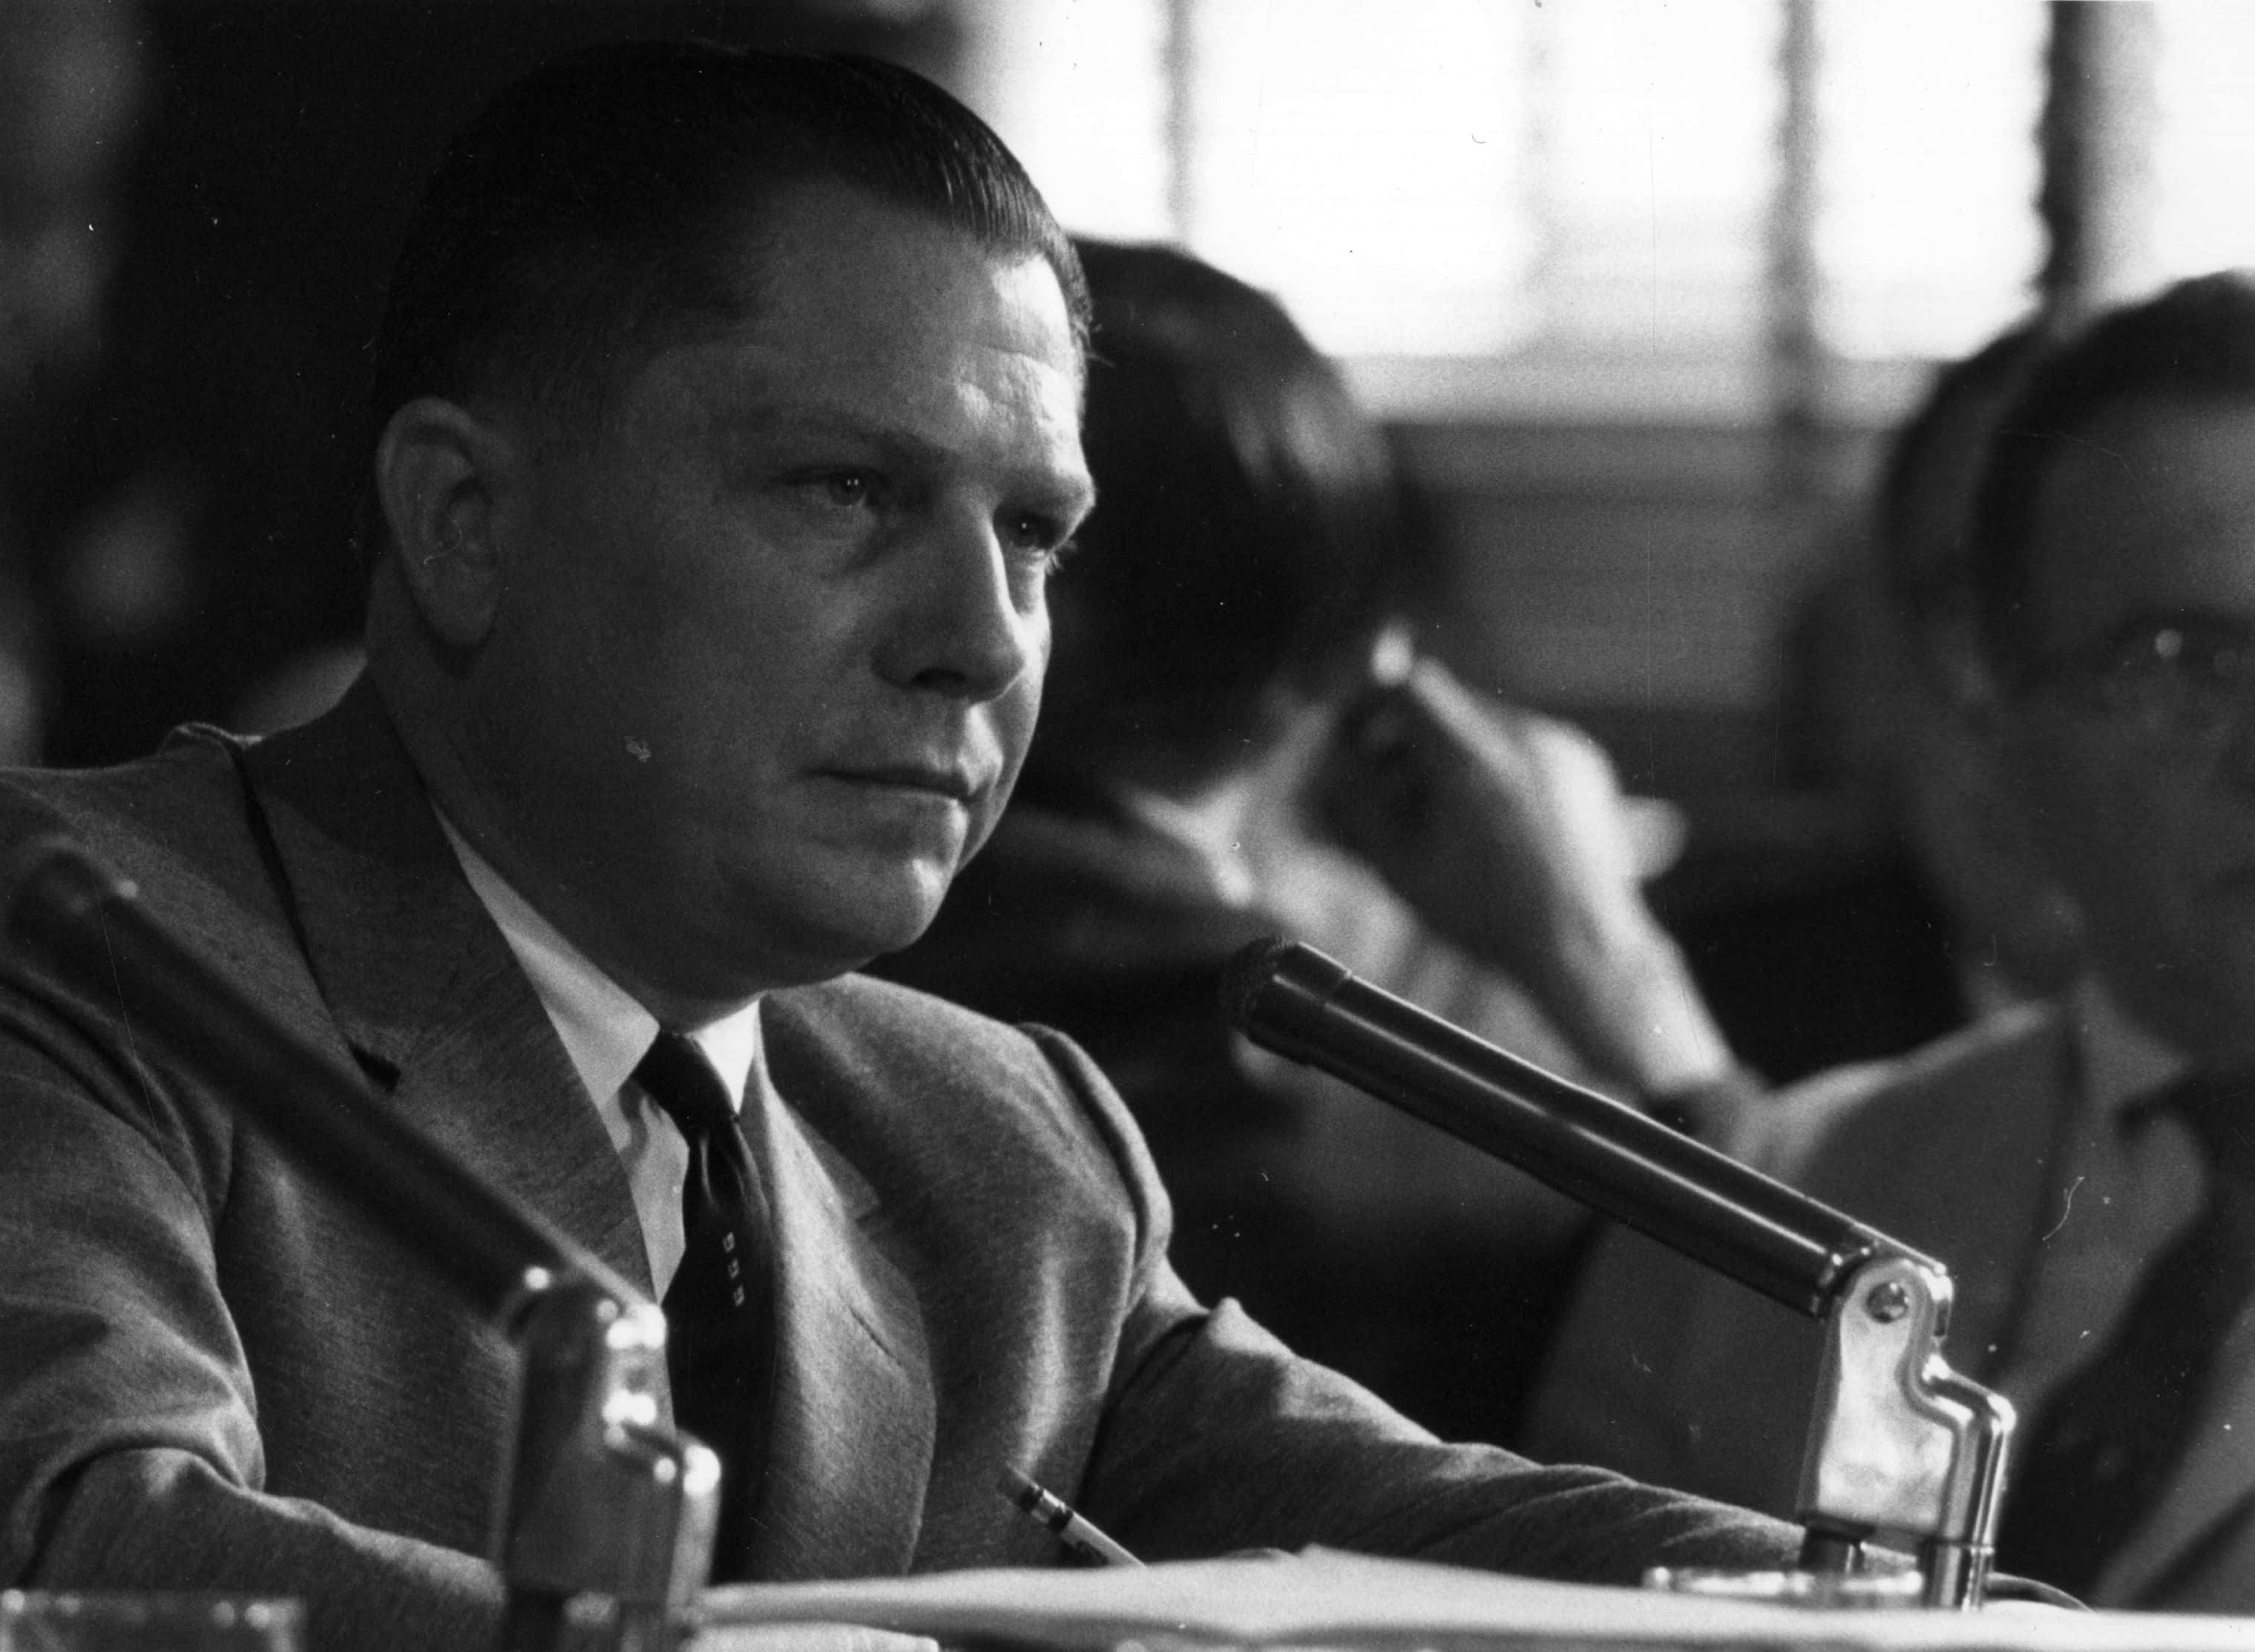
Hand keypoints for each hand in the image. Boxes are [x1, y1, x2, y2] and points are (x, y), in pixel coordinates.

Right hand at [1307, 659, 1734, 1096]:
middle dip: (1407, 739)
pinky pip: (1522, 740)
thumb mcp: (1401, 870)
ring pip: (1482, 721)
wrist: (1585, 949)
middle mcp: (1522, 739)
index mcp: (1472, 762)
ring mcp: (1559, 746)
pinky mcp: (1583, 761)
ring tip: (1440, 815)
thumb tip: (1326, 775)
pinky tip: (1488, 820)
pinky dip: (1493, 765)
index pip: (1409, 687)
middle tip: (1388, 784)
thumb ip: (1357, 811)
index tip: (1357, 735)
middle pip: (1444, 704)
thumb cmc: (1491, 920)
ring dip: (1449, 753)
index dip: (1372, 704)